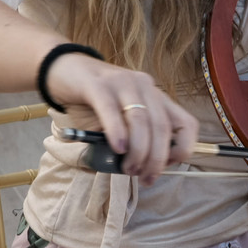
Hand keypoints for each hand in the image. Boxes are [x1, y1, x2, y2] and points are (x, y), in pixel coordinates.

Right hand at [46, 53, 198, 185]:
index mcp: (157, 97)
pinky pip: (112, 111)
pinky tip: (118, 148)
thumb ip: (136, 138)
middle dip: (157, 159)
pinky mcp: (97, 84)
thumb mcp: (122, 121)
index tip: (167, 166)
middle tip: (145, 178)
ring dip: (138, 151)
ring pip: (141, 121)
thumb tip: (145, 167)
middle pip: (162, 127)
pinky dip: (118, 133)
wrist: (60, 69)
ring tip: (129, 168)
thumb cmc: (93, 101)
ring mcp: (123, 82)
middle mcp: (146, 86)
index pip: (187, 124)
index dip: (183, 149)